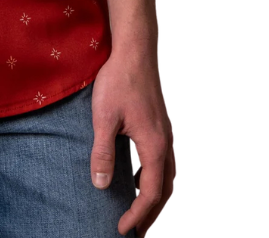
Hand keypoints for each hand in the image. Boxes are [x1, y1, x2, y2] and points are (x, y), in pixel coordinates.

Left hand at [89, 47, 174, 235]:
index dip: (137, 214)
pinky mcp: (158, 123)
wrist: (134, 50)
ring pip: (167, 175)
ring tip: (138, 210)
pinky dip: (154, 177)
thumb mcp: (104, 118)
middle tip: (136, 231)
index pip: (151, 193)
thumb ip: (103, 153)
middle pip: (165, 189)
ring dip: (155, 196)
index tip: (122, 229)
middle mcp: (165, 141)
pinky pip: (162, 160)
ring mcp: (164, 132)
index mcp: (154, 145)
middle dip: (151, 213)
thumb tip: (102, 185)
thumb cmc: (119, 80)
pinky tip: (138, 176)